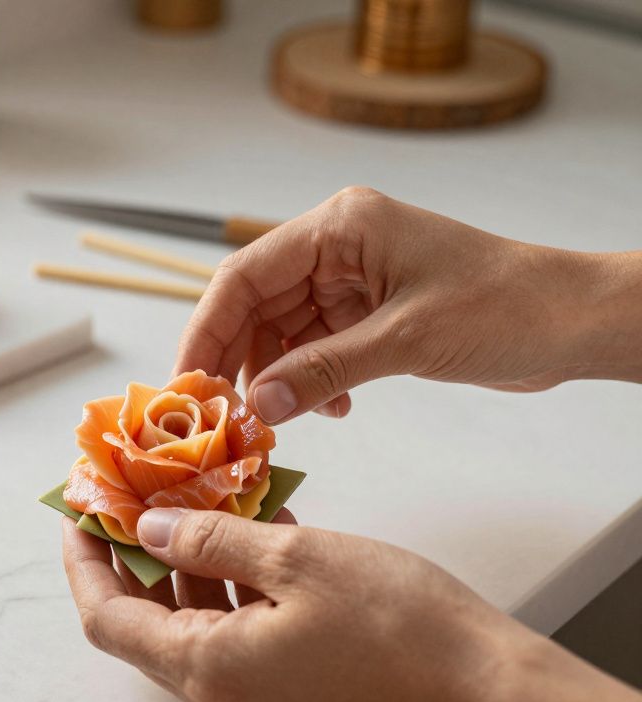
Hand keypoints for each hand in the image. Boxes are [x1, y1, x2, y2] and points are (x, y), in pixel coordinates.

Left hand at [61, 511, 641, 701]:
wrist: (490, 693)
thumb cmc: (405, 630)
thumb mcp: (297, 560)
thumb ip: (211, 542)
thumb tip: (151, 529)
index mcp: (209, 670)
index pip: (108, 618)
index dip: (84, 562)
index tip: (78, 512)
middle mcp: (222, 698)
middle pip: (147, 620)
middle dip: (139, 552)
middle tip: (140, 493)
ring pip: (198, 621)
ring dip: (195, 560)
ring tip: (208, 495)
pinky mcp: (292, 695)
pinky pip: (241, 632)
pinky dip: (239, 583)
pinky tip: (264, 530)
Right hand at [176, 187, 641, 423]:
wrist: (572, 320)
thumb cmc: (506, 306)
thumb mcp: (406, 340)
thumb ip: (324, 370)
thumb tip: (258, 407)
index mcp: (339, 227)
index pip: (244, 275)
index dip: (206, 329)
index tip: (185, 381)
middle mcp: (336, 247)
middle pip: (254, 304)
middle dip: (238, 360)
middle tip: (220, 414)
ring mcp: (352, 279)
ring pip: (281, 331)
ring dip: (278, 377)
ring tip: (285, 419)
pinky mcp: (368, 311)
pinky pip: (315, 347)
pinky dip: (312, 380)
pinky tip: (334, 408)